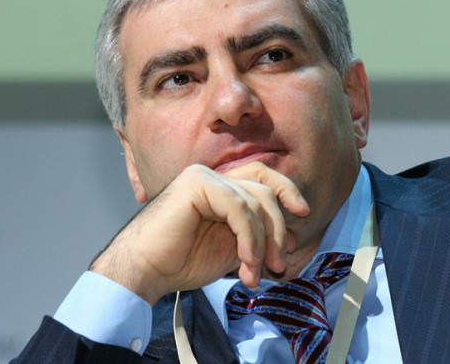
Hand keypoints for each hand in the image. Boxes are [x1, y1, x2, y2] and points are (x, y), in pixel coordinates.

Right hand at [89, 161, 307, 304]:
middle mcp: (213, 176)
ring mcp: (204, 177)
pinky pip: (239, 208)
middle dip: (278, 229)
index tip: (304, 214)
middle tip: (278, 264)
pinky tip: (246, 263)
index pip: (264, 179)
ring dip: (262, 243)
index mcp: (221, 187)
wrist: (145, 271)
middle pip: (265, 190)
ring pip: (255, 202)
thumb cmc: (182, 262)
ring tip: (254, 273)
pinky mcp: (197, 184)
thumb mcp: (232, 247)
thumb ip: (257, 236)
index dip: (288, 192)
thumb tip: (291, 236)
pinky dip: (249, 238)